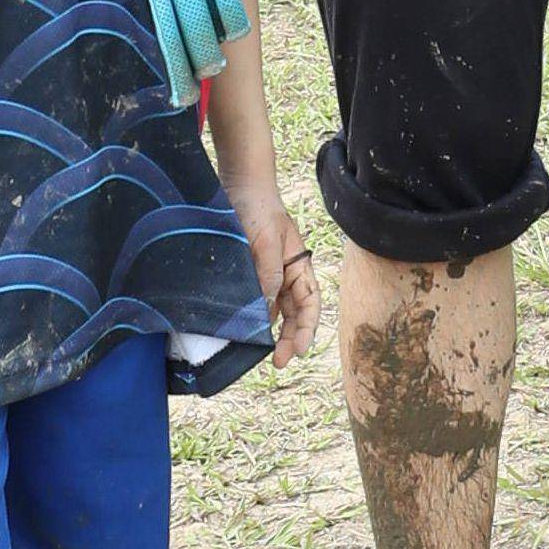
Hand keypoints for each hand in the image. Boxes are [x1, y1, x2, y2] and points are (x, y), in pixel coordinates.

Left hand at [223, 163, 320, 367]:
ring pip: (275, 312)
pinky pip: (255, 302)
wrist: (238, 187)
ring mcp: (267, 276)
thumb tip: (268, 307)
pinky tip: (246, 331)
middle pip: (294, 314)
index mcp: (299, 266)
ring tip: (265, 354)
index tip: (298, 350)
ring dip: (273, 333)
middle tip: (279, 362)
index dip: (307, 328)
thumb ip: (269, 272)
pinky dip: (254, 318)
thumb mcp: (267, 240)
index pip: (310, 303)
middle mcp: (286, 275)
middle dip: (291, 339)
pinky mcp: (249, 275)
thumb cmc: (259, 209)